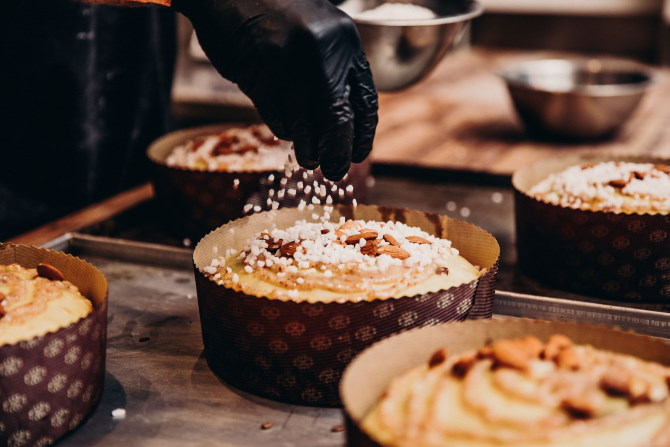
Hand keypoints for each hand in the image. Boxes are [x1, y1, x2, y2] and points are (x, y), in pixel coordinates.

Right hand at [173, 0, 377, 180]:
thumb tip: (346, 122)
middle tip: (336, 171)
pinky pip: (278, 115)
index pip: (365, 98)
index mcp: (344, 41)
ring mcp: (291, 62)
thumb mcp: (318, 36)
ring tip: (309, 160)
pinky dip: (284, 129)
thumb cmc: (275, 17)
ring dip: (309, 148)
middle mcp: (323, 51)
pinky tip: (287, 131)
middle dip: (339, 150)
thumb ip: (334, 70)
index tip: (358, 153)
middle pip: (339, 119)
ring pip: (306, 123)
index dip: (363, 132)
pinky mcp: (261, 73)